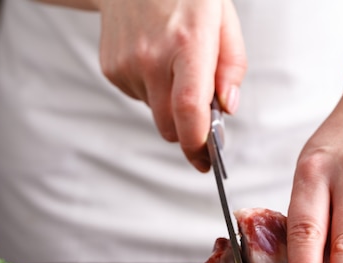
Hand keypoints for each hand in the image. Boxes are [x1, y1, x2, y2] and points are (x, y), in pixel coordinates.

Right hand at [96, 0, 246, 170]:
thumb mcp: (224, 20)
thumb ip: (232, 67)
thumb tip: (227, 108)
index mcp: (188, 44)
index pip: (189, 108)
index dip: (198, 142)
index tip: (208, 161)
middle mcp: (152, 57)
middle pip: (170, 126)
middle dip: (188, 131)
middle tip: (201, 115)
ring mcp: (126, 64)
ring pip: (155, 113)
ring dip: (169, 104)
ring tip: (174, 65)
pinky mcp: (111, 68)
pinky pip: (139, 98)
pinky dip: (152, 90)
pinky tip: (155, 60)